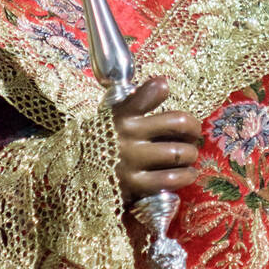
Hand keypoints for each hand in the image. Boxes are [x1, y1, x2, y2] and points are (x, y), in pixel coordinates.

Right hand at [113, 76, 202, 207]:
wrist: (76, 177)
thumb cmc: (105, 143)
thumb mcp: (115, 117)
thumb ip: (139, 100)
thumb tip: (163, 83)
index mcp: (122, 114)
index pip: (151, 93)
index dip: (169, 96)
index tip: (179, 114)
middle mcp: (126, 134)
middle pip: (179, 123)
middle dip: (193, 130)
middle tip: (192, 137)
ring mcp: (130, 160)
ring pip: (179, 153)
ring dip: (190, 155)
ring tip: (188, 157)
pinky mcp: (133, 185)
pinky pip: (171, 179)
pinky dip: (185, 176)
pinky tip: (186, 174)